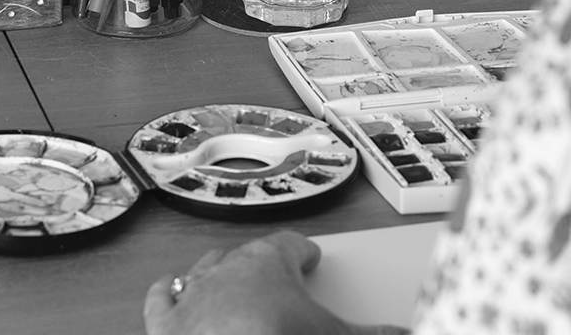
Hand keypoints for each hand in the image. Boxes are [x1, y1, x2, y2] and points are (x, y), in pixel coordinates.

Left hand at [144, 230, 407, 334]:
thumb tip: (408, 332)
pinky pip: (163, 297)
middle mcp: (228, 269)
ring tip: (231, 281)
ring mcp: (193, 295)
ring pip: (204, 269)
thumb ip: (375, 332)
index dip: (304, 252)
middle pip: (249, 254)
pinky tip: (171, 293)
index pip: (292, 244)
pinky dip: (169, 295)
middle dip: (263, 263)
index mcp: (269, 261)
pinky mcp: (164, 323)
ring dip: (218, 274)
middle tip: (279, 277)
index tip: (310, 257)